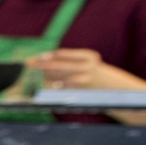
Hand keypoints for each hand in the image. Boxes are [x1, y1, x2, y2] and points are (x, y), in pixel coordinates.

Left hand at [26, 49, 145, 91]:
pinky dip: (50, 87)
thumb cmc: (96, 74)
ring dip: (43, 76)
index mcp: (89, 56)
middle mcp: (88, 67)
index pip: (65, 54)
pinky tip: (41, 86)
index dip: (50, 55)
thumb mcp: (87, 63)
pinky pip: (62, 89)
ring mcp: (85, 80)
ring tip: (32, 74)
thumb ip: (69, 61)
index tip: (39, 56)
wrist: (117, 88)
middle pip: (59, 64)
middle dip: (42, 64)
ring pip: (59, 77)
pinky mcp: (82, 91)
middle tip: (28, 63)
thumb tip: (44, 59)